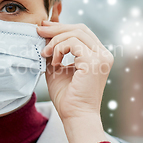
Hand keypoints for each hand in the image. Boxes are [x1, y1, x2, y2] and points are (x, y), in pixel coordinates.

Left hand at [37, 20, 113, 142]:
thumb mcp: (57, 68)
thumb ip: (55, 50)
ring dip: (55, 41)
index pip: (81, 32)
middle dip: (57, 28)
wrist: (75, 116)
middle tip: (39, 30)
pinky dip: (59, 49)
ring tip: (45, 53)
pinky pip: (73, 44)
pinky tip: (54, 62)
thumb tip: (45, 32)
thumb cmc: (67, 97)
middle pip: (80, 29)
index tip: (44, 27)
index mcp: (98, 55)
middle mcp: (103, 54)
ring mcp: (101, 58)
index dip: (62, 26)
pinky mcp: (94, 62)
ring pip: (75, 34)